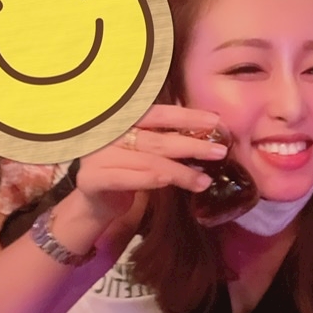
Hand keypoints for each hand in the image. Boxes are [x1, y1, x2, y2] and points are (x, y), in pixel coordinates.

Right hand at [76, 104, 228, 221]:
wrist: (94, 199)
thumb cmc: (126, 169)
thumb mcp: (147, 149)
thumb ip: (166, 137)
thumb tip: (207, 133)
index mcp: (124, 119)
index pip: (159, 113)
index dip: (188, 117)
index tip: (215, 121)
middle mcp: (109, 132)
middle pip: (158, 139)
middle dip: (192, 146)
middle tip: (220, 152)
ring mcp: (98, 155)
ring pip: (148, 162)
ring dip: (181, 172)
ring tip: (205, 181)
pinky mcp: (92, 178)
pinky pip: (126, 179)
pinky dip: (149, 180)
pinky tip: (169, 184)